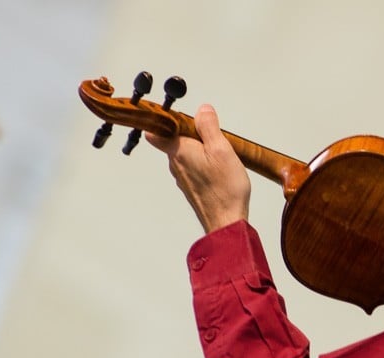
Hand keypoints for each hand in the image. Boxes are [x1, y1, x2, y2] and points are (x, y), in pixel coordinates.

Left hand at [145, 104, 250, 232]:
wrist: (226, 221)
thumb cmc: (224, 189)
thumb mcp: (221, 149)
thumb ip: (209, 127)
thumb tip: (202, 110)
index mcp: (178, 150)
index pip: (156, 130)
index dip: (163, 121)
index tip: (174, 116)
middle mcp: (176, 165)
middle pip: (175, 141)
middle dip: (191, 136)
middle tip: (213, 137)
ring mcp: (183, 179)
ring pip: (186, 156)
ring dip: (200, 152)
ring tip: (220, 156)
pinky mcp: (192, 189)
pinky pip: (194, 170)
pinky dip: (204, 166)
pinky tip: (220, 172)